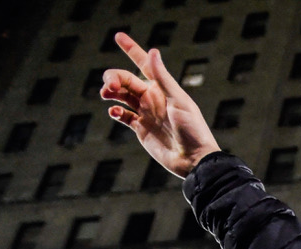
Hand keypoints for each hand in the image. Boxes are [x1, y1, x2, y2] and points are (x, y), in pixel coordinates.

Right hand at [100, 32, 220, 177]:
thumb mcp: (178, 101)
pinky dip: (115, 112)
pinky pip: (123, 116)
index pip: (144, 64)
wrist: (193, 160)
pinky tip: (114, 112)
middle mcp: (153, 98)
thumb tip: (152, 51)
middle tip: (109, 86)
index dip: (132, 49)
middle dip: (114, 78)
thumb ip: (163, 78)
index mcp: (162, 88)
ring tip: (106, 94)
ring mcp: (146, 113)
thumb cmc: (192, 129)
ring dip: (111, 92)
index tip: (118, 36)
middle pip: (126, 79)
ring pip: (121, 96)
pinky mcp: (141, 129)